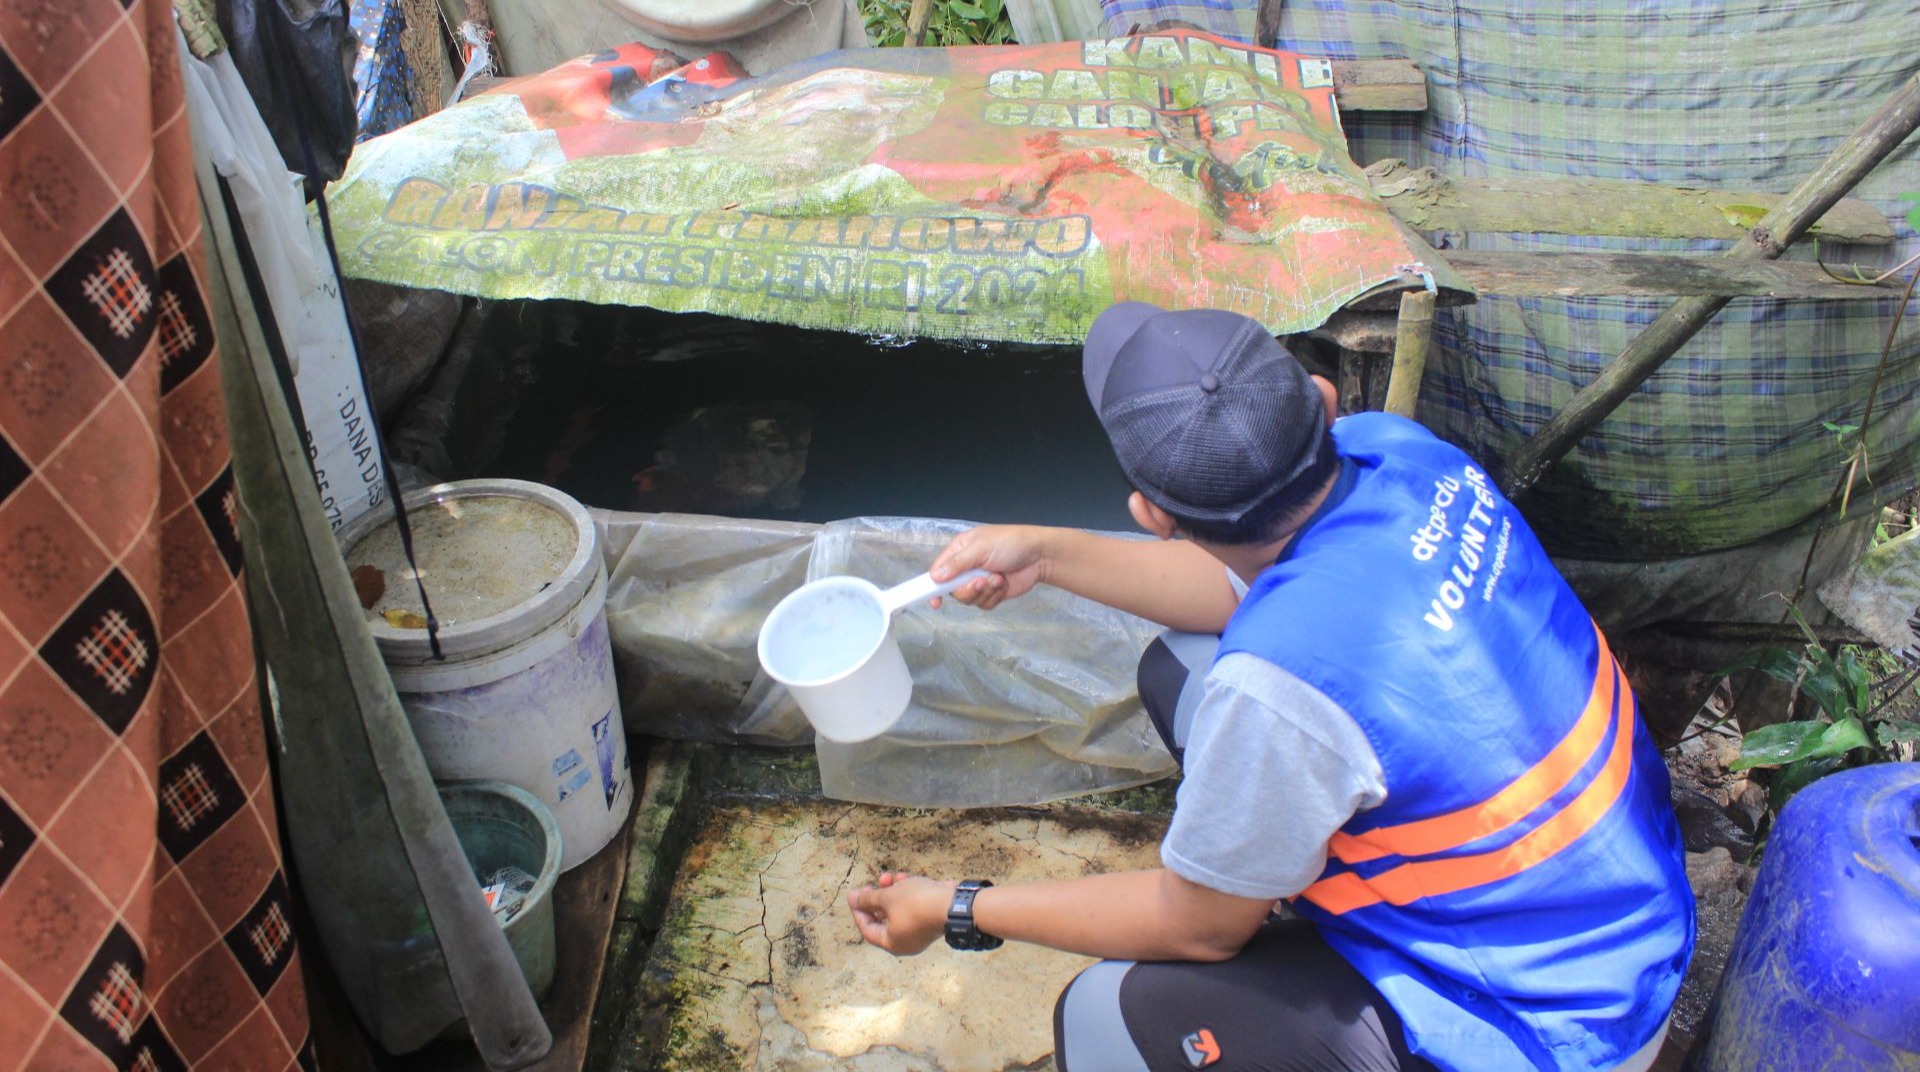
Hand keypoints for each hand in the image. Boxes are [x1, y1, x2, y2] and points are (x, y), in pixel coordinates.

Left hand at [846, 872, 955, 955]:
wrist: (954, 904)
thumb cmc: (916, 904)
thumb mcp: (887, 898)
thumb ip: (868, 899)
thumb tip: (852, 899)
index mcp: (892, 942)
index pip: (867, 929)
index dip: (859, 911)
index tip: (855, 896)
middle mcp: (905, 941)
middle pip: (883, 919)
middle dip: (877, 898)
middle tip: (873, 884)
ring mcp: (919, 931)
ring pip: (898, 910)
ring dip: (892, 892)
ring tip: (891, 876)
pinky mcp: (930, 919)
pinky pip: (912, 907)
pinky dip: (907, 894)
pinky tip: (906, 878)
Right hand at [929, 526, 1049, 609]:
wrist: (1040, 556)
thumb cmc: (1010, 544)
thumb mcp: (981, 548)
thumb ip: (957, 564)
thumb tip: (934, 577)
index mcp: (960, 550)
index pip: (939, 570)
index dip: (934, 585)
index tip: (935, 601)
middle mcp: (967, 567)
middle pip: (953, 589)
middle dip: (968, 589)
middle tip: (981, 581)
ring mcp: (980, 581)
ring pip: (969, 599)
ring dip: (984, 591)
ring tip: (998, 579)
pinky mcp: (993, 593)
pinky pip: (984, 604)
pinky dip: (994, 597)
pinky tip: (1003, 584)